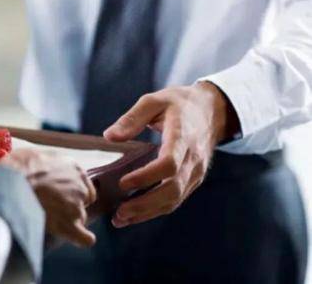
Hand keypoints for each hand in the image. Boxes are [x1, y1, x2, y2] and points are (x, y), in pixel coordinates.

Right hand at [0, 149, 96, 246]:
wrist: (10, 185)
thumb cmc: (17, 168)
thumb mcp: (35, 155)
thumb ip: (46, 164)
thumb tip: (38, 168)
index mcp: (72, 168)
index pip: (82, 184)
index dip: (70, 191)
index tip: (57, 195)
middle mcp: (79, 186)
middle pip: (83, 201)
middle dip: (69, 206)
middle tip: (49, 206)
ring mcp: (76, 206)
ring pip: (79, 218)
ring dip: (66, 220)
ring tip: (45, 218)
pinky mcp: (69, 224)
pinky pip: (84, 237)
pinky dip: (82, 238)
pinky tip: (79, 238)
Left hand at [104, 82, 239, 227]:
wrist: (211, 110)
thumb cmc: (179, 103)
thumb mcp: (153, 101)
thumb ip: (131, 118)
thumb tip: (109, 137)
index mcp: (183, 136)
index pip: (169, 164)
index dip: (146, 177)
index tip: (123, 183)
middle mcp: (193, 158)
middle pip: (172, 189)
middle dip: (145, 204)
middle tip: (118, 212)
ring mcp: (196, 172)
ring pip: (174, 199)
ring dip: (148, 212)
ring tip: (120, 219)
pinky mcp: (193, 179)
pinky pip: (176, 199)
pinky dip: (155, 210)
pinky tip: (135, 215)